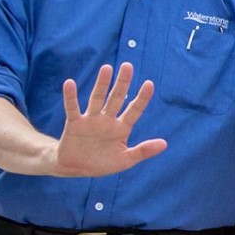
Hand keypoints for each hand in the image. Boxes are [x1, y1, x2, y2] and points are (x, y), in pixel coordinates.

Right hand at [50, 63, 166, 175]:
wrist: (76, 169)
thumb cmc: (102, 163)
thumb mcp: (126, 160)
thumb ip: (143, 151)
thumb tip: (165, 144)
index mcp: (121, 128)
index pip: (134, 110)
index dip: (142, 98)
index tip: (149, 84)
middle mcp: (107, 120)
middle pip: (116, 98)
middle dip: (122, 83)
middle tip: (128, 65)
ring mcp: (90, 120)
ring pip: (97, 99)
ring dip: (101, 84)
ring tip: (106, 68)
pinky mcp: (74, 124)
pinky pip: (72, 108)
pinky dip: (71, 97)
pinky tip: (70, 83)